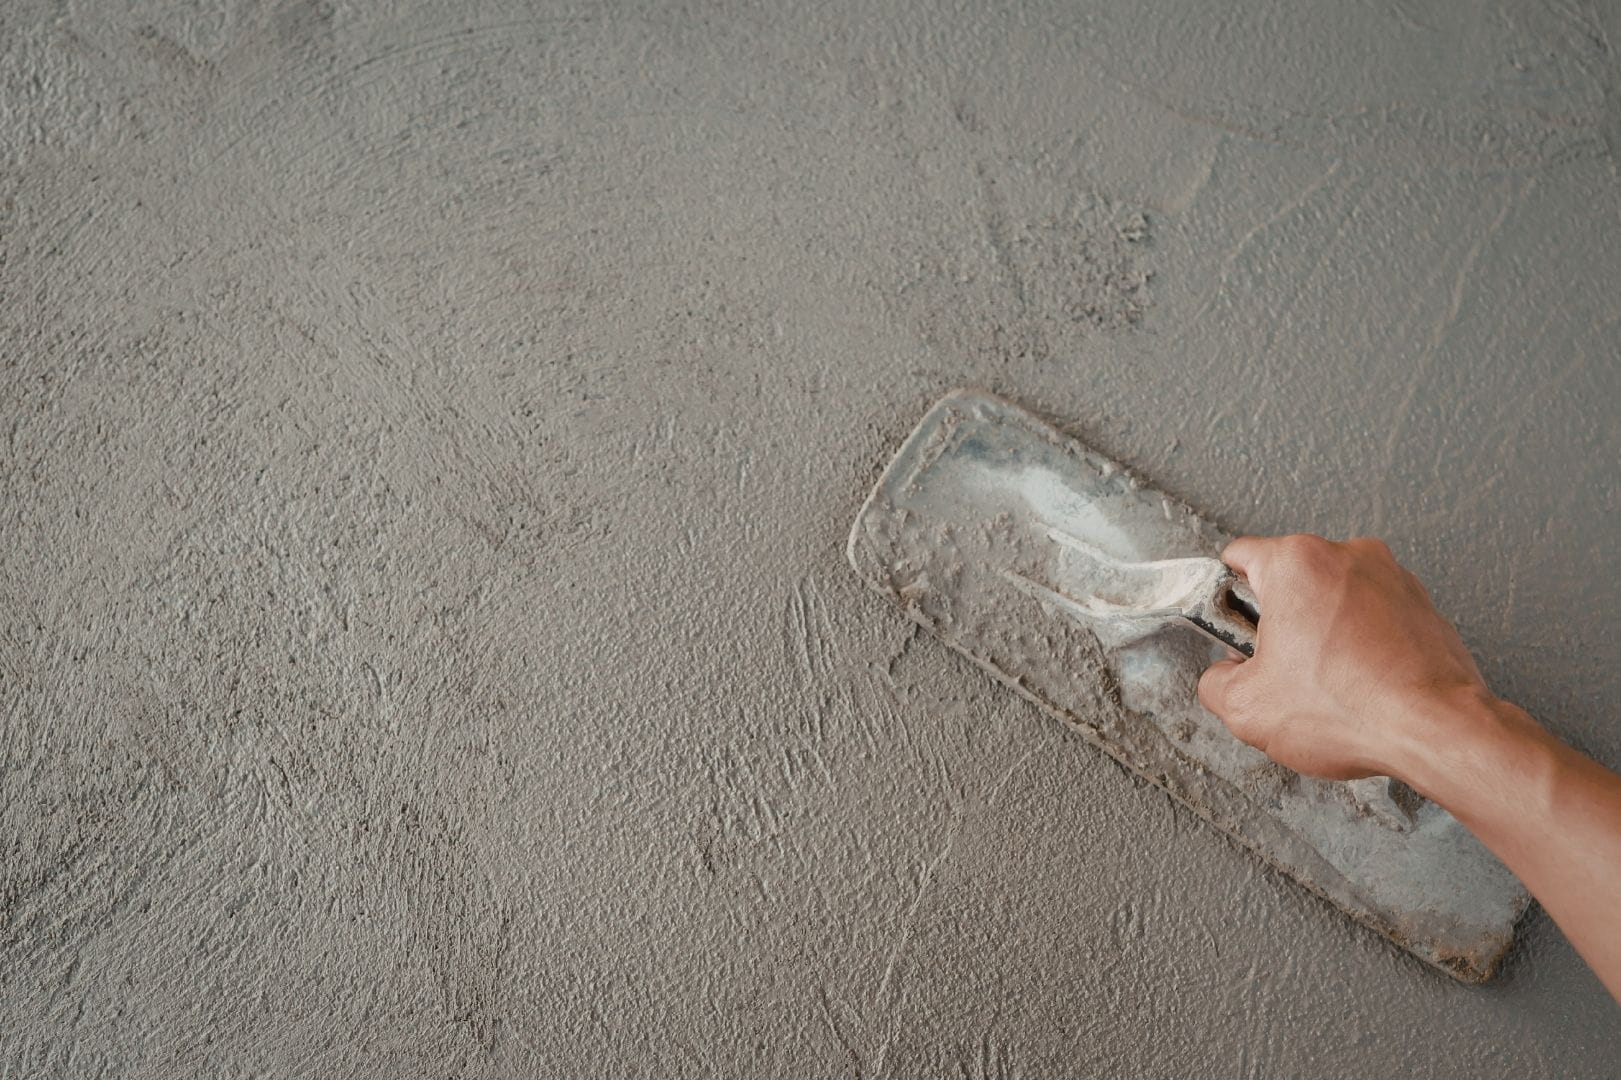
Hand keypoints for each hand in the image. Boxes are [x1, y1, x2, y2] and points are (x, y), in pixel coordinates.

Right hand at [1197, 534, 1493, 783]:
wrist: (1436, 730)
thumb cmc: (1352, 709)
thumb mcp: (1246, 708)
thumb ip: (1215, 682)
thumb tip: (1223, 676)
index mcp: (1296, 562)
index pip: (1238, 558)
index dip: (1225, 600)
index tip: (1234, 630)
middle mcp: (1347, 555)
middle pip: (1289, 580)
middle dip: (1279, 621)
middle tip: (1280, 668)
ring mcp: (1391, 576)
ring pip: (1334, 598)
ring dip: (1322, 632)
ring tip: (1326, 683)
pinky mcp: (1422, 604)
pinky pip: (1374, 617)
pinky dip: (1362, 644)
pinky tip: (1359, 684)